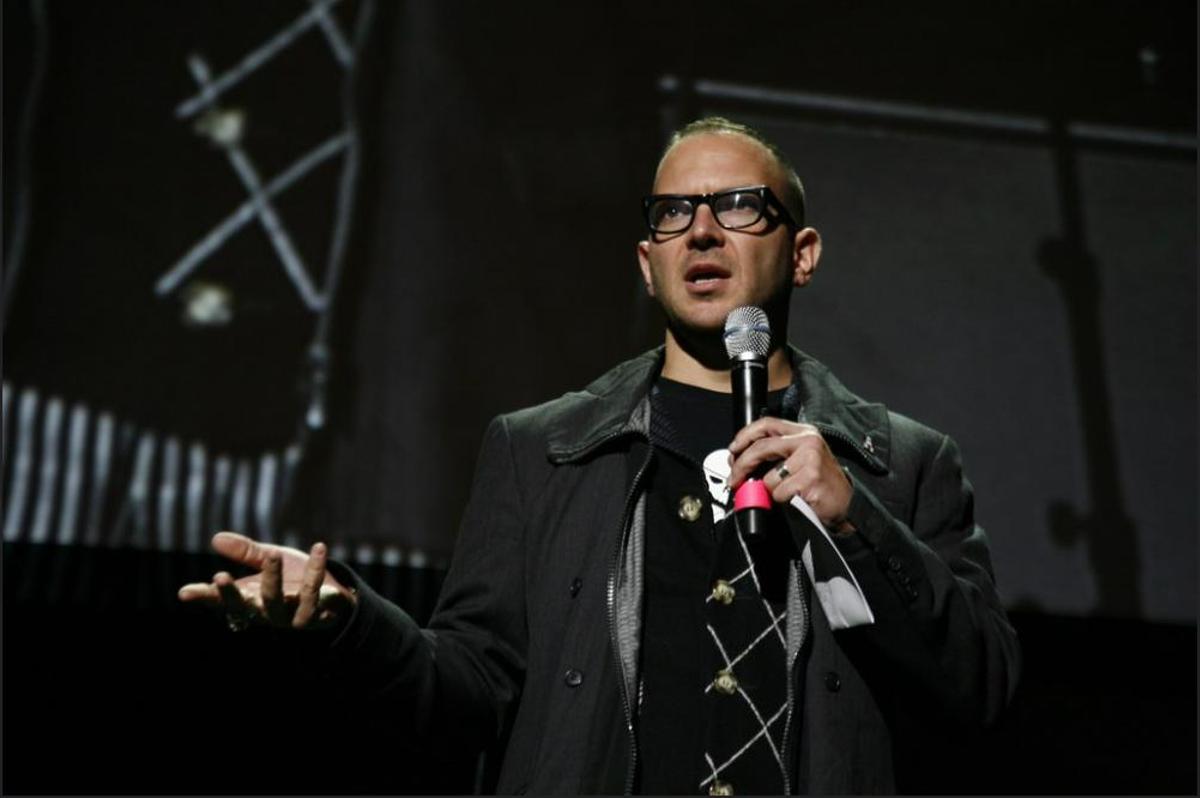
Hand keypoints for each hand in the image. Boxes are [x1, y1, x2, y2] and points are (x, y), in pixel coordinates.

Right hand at [178, 532, 356, 630]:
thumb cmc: (292, 579)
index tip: (185, 592)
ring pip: (278, 601)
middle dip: (232, 593)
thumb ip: (245, 552)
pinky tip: (319, 547)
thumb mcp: (268, 560)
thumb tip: (216, 539)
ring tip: (273, 553)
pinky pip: (314, 591)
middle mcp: (268, 614)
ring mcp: (291, 617)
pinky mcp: (317, 614)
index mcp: (251, 602)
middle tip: (219, 575)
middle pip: (246, 607)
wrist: (332, 594)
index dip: (206, 597)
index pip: (224, 602)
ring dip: (274, 578)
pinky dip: (315, 569)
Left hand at [728, 418, 854, 533]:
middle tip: (735, 478)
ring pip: (769, 476)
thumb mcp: (801, 458)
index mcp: (804, 432)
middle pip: (761, 447)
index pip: (766, 424)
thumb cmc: (820, 483)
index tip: (733, 449)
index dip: (744, 436)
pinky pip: (779, 492)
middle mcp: (808, 441)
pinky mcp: (810, 479)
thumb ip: (775, 453)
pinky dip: (781, 500)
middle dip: (742, 465)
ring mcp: (810, 459)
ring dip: (769, 490)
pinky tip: (795, 498)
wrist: (846, 504)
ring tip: (784, 492)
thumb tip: (741, 459)